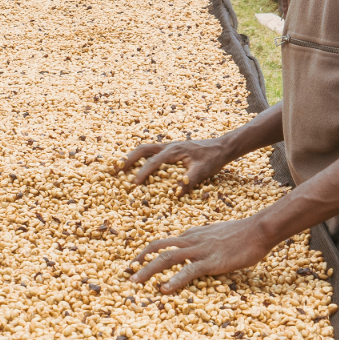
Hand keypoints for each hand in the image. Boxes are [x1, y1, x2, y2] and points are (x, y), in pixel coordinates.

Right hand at [115, 137, 230, 191]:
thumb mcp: (203, 171)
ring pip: (145, 149)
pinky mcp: (171, 149)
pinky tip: (138, 165)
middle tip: (116, 169)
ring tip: (121, 166)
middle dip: (128, 159)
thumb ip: (189, 180)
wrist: (222, 147)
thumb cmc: (212, 159)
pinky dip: (142, 157)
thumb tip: (176, 193)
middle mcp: (168, 146)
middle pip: (142, 149)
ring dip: (133, 156)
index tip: (133, 184)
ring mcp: (169, 146)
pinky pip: (152, 151)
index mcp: (173, 151)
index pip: (153, 162)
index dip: (142, 173)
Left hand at [129, 217, 273, 292]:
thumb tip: (190, 248)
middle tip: (127, 273)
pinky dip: (174, 280)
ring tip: (136, 283)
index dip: (147, 253)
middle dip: (141, 261)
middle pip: (158, 248)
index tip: (135, 263)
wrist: (258, 230)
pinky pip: (189, 270)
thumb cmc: (240, 234)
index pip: (163, 243)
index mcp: (191, 235)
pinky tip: (165, 289)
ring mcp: (200, 250)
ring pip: (167, 258)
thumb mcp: (214, 234)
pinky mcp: (212, 261)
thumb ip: (200, 240)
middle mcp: (190, 240)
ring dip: (149, 270)